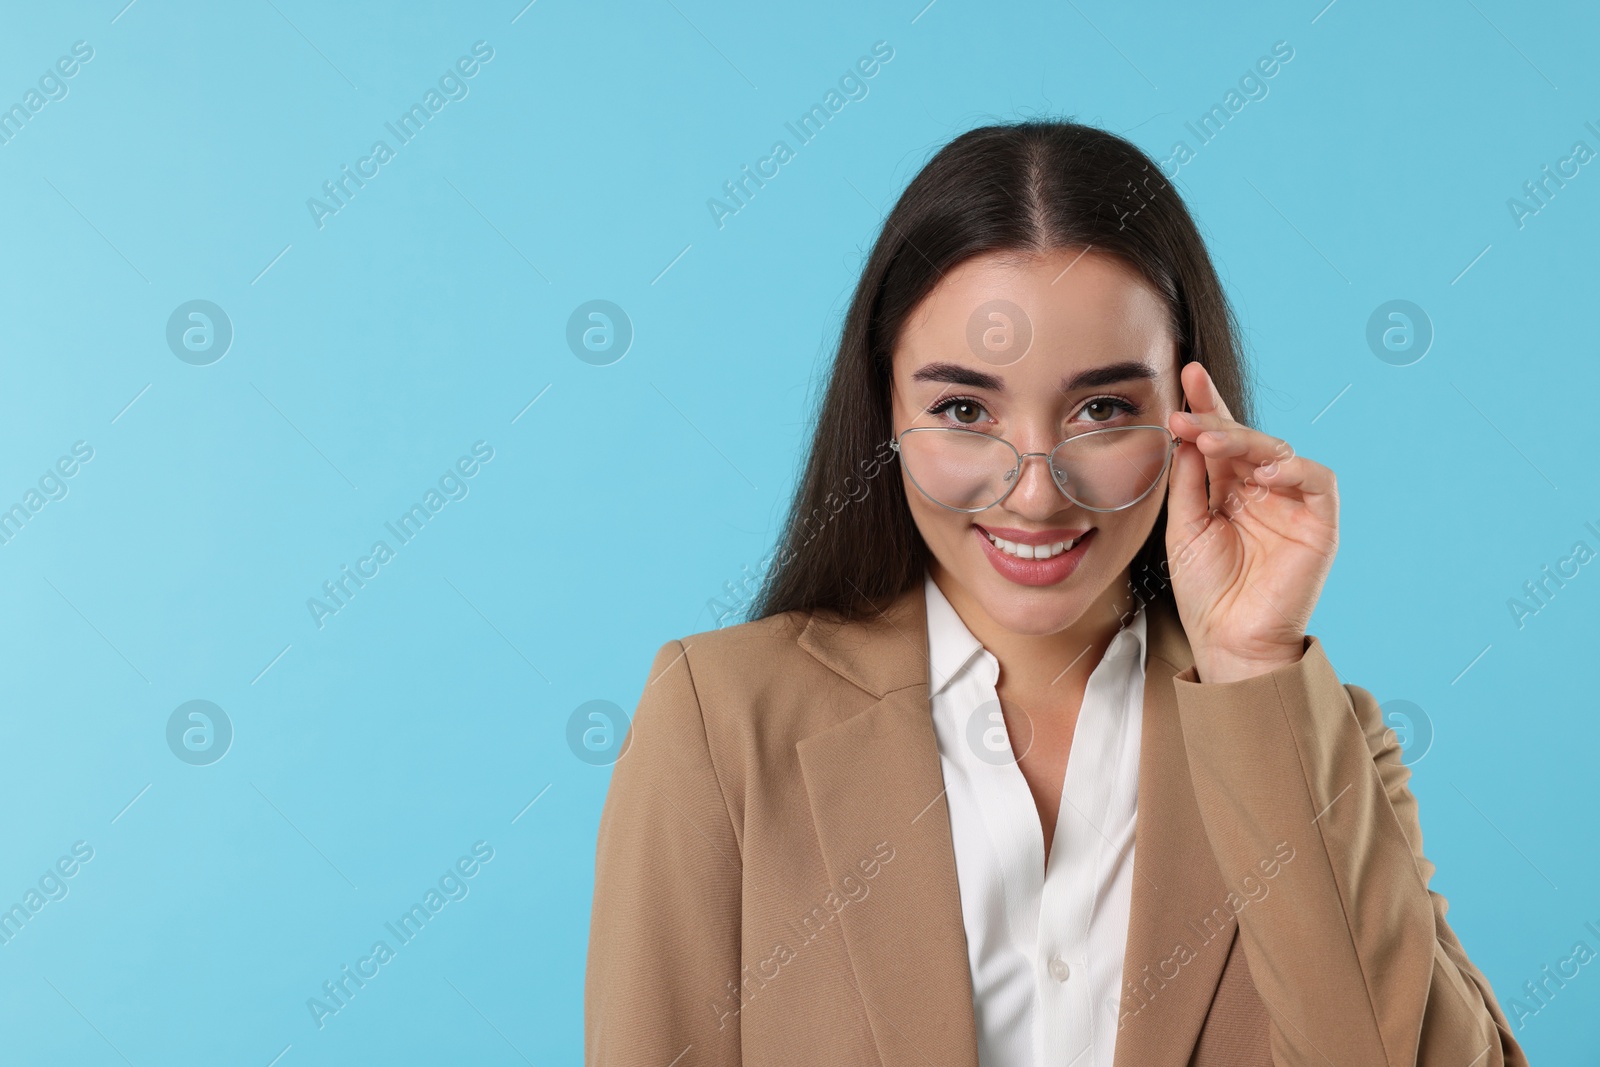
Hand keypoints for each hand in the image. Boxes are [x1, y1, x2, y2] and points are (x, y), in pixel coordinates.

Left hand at [1163, 362, 1338, 683]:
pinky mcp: (1320, 523)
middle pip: (1246, 439)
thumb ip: (1188, 480)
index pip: (1220, 439)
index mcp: (1229, 490)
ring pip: (1277, 452)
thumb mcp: (1184, 528)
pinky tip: (1260, 470)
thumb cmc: (1206, 592)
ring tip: (1208, 440)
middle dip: (1216, 419)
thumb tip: (1186, 432)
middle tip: (1186, 412)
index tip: (1186, 375)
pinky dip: (1291, 468)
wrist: (1229, 640)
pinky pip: (1317, 480)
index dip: (1207, 406)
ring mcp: (1293, 504)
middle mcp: (1263, 490)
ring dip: (1242, 440)